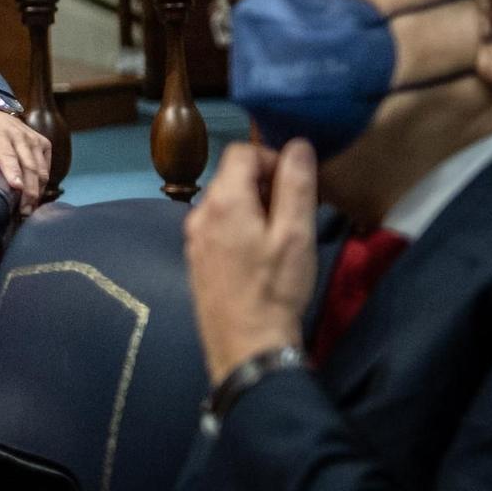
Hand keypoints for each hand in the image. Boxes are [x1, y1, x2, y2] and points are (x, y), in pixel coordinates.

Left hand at [0, 107, 51, 212]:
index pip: (5, 153)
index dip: (12, 170)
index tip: (17, 187)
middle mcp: (16, 134)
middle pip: (27, 164)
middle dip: (29, 190)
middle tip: (24, 213)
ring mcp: (31, 138)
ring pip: (40, 167)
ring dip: (37, 190)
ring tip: (29, 210)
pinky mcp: (42, 143)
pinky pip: (46, 166)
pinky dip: (43, 182)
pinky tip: (35, 197)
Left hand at [184, 139, 317, 384]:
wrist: (246, 345)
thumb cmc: (276, 288)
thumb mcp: (295, 234)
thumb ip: (295, 186)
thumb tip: (297, 145)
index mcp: (223, 200)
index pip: (241, 151)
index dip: (272, 158)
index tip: (295, 185)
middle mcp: (199, 212)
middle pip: (231, 176)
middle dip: (264, 183)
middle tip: (292, 213)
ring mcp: (193, 237)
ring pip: (225, 202)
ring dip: (252, 206)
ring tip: (279, 237)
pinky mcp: (196, 259)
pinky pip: (218, 226)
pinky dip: (239, 226)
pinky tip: (259, 255)